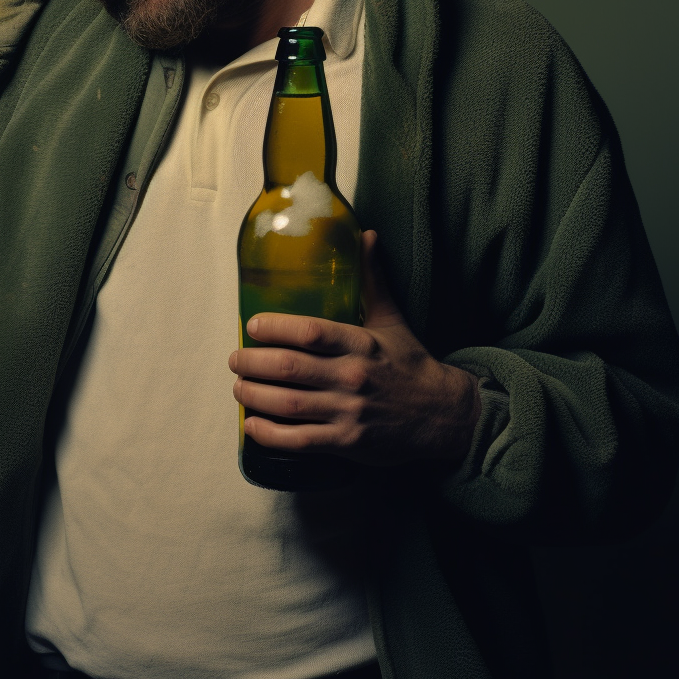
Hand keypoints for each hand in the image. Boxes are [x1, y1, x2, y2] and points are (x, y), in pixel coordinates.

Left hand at [229, 232, 479, 466]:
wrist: (442, 415)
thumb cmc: (410, 364)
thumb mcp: (393, 319)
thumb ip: (373, 280)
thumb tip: (365, 235)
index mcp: (361, 343)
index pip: (310, 332)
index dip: (274, 328)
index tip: (252, 325)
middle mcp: (352, 376)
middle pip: (290, 368)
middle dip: (252, 363)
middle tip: (235, 360)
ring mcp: (349, 412)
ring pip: (289, 404)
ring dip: (254, 395)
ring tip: (238, 387)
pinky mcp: (347, 442)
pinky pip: (299, 440)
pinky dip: (270, 434)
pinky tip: (251, 425)